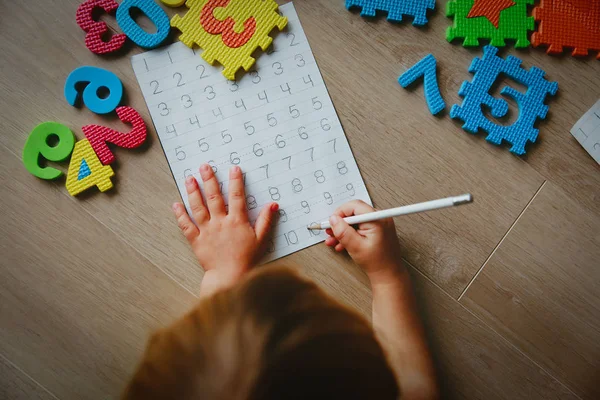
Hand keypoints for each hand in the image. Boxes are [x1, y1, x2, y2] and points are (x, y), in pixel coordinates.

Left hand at [172, 164, 277, 295]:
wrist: (230, 277)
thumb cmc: (247, 260)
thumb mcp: (261, 240)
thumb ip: (266, 221)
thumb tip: (273, 204)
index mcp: (237, 221)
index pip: (236, 196)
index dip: (235, 181)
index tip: (234, 168)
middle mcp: (220, 223)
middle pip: (213, 197)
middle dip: (209, 180)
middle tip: (204, 166)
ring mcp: (207, 231)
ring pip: (198, 208)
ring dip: (193, 192)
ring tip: (189, 179)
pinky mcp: (196, 241)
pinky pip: (186, 226)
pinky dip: (180, 215)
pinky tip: (176, 204)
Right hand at [325, 200, 403, 283]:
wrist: (388, 274)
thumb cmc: (377, 263)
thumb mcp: (355, 247)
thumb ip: (343, 231)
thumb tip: (333, 220)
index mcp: (377, 219)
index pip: (354, 206)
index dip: (340, 213)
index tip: (332, 222)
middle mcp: (380, 218)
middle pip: (354, 212)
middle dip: (340, 223)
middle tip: (331, 232)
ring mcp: (379, 224)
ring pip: (355, 221)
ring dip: (343, 230)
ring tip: (334, 240)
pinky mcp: (377, 230)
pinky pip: (360, 227)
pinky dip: (350, 234)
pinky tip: (343, 243)